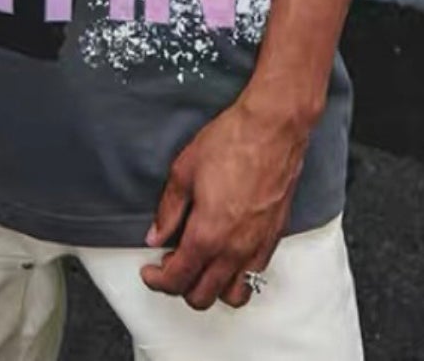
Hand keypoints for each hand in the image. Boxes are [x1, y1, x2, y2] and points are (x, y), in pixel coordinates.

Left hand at [139, 93, 311, 309]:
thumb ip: (169, 209)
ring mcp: (257, 246)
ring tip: (200, 268)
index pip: (177, 278)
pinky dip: (238, 277)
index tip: (150, 271)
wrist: (272, 128)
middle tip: (171, 266)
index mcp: (207, 234)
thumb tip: (156, 234)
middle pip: (203, 296)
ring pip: (233, 295)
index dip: (157, 280)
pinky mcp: (273, 237)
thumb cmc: (232, 141)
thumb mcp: (184, 170)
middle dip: (181, 288)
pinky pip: (255, 275)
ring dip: (213, 289)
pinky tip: (227, 257)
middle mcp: (234, 249)